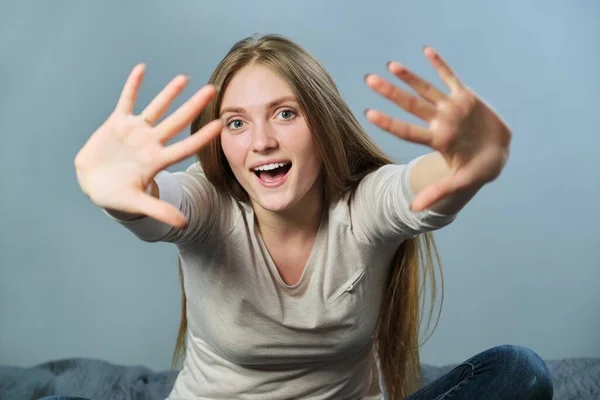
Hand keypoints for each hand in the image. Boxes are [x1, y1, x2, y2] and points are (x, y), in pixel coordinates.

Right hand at [74, 63, 222, 226]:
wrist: (94, 184)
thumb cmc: (117, 196)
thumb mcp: (137, 203)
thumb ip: (159, 210)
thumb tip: (184, 225)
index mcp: (157, 160)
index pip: (185, 147)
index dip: (201, 137)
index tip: (220, 126)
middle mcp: (150, 142)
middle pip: (176, 122)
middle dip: (193, 107)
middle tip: (212, 90)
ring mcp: (135, 131)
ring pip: (156, 108)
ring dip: (168, 93)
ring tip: (184, 78)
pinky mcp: (117, 123)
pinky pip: (126, 100)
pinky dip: (133, 85)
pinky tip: (142, 68)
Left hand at [364, 46, 510, 211]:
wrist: (498, 154)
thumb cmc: (478, 171)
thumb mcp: (460, 183)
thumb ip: (438, 192)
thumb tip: (413, 210)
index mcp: (437, 140)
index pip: (407, 130)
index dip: (389, 122)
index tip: (368, 113)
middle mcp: (440, 121)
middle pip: (410, 105)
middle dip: (390, 92)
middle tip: (369, 79)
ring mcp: (452, 108)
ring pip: (426, 89)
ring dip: (410, 76)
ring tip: (391, 65)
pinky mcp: (466, 97)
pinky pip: (450, 77)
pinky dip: (440, 65)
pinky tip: (426, 51)